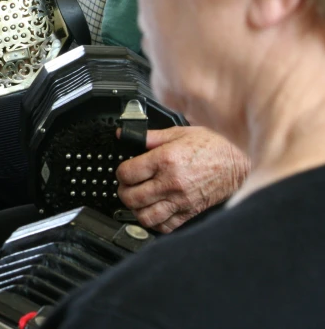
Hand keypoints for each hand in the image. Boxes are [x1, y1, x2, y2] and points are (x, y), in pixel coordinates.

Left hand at [116, 126, 249, 232]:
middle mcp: (171, 183)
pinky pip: (164, 226)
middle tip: (127, 185)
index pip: (127, 173)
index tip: (124, 170)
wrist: (239, 163)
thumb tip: (126, 135)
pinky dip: (154, 222)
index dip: (120, 172)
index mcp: (166, 161)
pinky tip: (154, 210)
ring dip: (136, 209)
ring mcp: (180, 200)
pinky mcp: (189, 212)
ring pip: (145, 217)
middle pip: (131, 197)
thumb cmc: (212, 146)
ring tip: (139, 199)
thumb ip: (150, 136)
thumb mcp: (179, 133)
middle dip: (123, 191)